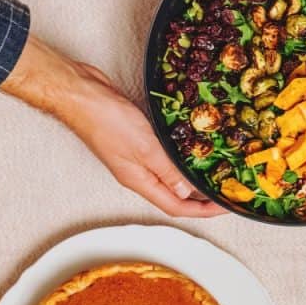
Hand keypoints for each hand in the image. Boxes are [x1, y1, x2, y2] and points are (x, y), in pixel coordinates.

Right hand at [0, 36, 223, 216]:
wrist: (80, 93)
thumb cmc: (105, 119)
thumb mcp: (145, 147)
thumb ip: (167, 170)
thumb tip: (186, 192)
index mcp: (138, 181)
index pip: (175, 206)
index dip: (201, 211)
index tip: (224, 207)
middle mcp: (137, 174)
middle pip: (173, 195)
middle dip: (200, 197)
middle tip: (225, 190)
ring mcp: (135, 157)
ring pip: (169, 175)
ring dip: (192, 176)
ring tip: (216, 172)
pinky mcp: (135, 140)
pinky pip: (163, 156)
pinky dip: (180, 157)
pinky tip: (192, 149)